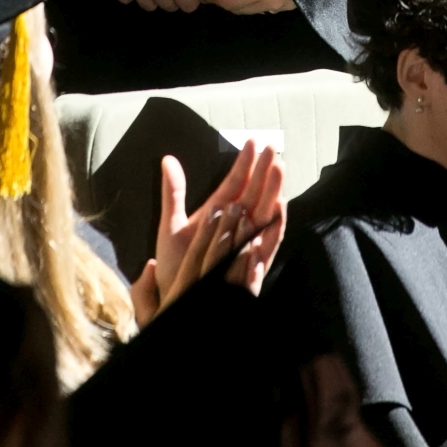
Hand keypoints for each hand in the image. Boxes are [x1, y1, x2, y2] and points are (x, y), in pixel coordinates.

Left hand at [130, 141, 286, 323]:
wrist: (177, 305)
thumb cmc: (174, 271)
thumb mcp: (170, 229)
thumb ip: (173, 194)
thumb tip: (168, 159)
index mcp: (217, 217)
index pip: (234, 185)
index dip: (244, 164)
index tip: (252, 142)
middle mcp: (234, 230)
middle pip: (254, 197)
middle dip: (264, 173)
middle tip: (273, 149)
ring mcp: (243, 248)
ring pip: (263, 217)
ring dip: (272, 195)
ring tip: (279, 172)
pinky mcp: (248, 270)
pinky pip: (264, 249)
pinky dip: (272, 232)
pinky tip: (278, 213)